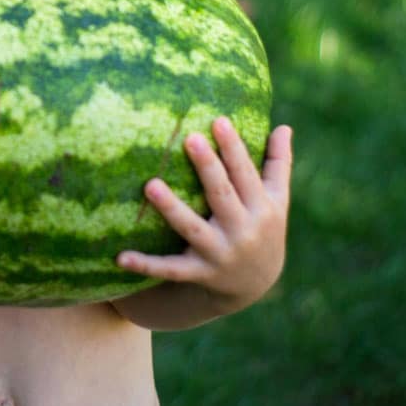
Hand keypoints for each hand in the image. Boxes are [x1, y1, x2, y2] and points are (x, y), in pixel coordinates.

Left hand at [116, 118, 291, 315]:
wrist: (256, 284)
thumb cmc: (263, 227)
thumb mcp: (278, 200)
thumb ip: (278, 164)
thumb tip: (284, 127)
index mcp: (263, 209)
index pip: (246, 174)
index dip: (233, 148)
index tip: (218, 121)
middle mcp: (243, 231)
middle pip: (222, 195)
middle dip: (208, 168)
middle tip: (189, 138)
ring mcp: (220, 254)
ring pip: (192, 229)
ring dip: (172, 209)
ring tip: (150, 185)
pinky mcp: (199, 273)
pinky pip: (170, 270)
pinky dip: (147, 265)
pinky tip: (121, 257)